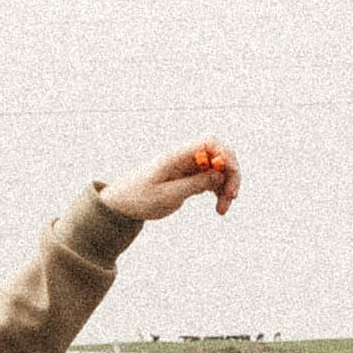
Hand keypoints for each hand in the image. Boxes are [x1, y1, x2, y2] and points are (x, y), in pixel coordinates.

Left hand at [100, 140, 241, 222]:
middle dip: (230, 175)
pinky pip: (212, 180)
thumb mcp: (167, 195)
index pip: (209, 142)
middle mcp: (185, 158)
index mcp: (177, 155)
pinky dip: (219, 192)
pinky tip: (218, 206)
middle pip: (219, 155)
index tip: (230, 174)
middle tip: (230, 197)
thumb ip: (194, 184)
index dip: (225, 154)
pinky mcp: (190, 178)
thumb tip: (219, 175)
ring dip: (226, 187)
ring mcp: (189, 167)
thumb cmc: (139, 198)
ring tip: (222, 210)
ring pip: (218, 170)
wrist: (122, 205)